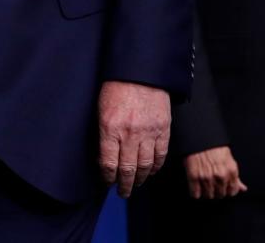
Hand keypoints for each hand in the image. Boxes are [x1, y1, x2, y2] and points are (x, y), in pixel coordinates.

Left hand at [98, 80, 169, 197]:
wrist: (141, 71)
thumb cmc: (116, 86)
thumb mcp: (100, 108)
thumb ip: (102, 132)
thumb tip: (102, 155)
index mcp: (109, 128)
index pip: (108, 164)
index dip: (108, 178)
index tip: (107, 182)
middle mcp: (129, 134)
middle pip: (127, 169)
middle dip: (124, 185)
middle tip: (122, 192)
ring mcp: (148, 133)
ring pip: (145, 166)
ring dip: (140, 179)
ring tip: (136, 184)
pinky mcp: (164, 129)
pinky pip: (161, 155)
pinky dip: (156, 167)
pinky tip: (151, 171)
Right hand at [184, 146, 246, 198]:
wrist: (198, 136)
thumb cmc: (213, 145)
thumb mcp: (229, 158)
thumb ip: (235, 176)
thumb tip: (242, 188)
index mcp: (231, 171)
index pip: (232, 191)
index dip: (227, 190)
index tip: (223, 187)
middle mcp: (220, 177)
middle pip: (220, 195)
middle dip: (217, 191)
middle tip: (212, 183)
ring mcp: (206, 178)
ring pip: (208, 196)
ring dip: (206, 192)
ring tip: (203, 184)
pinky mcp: (193, 177)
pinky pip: (195, 194)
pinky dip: (195, 193)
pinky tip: (195, 188)